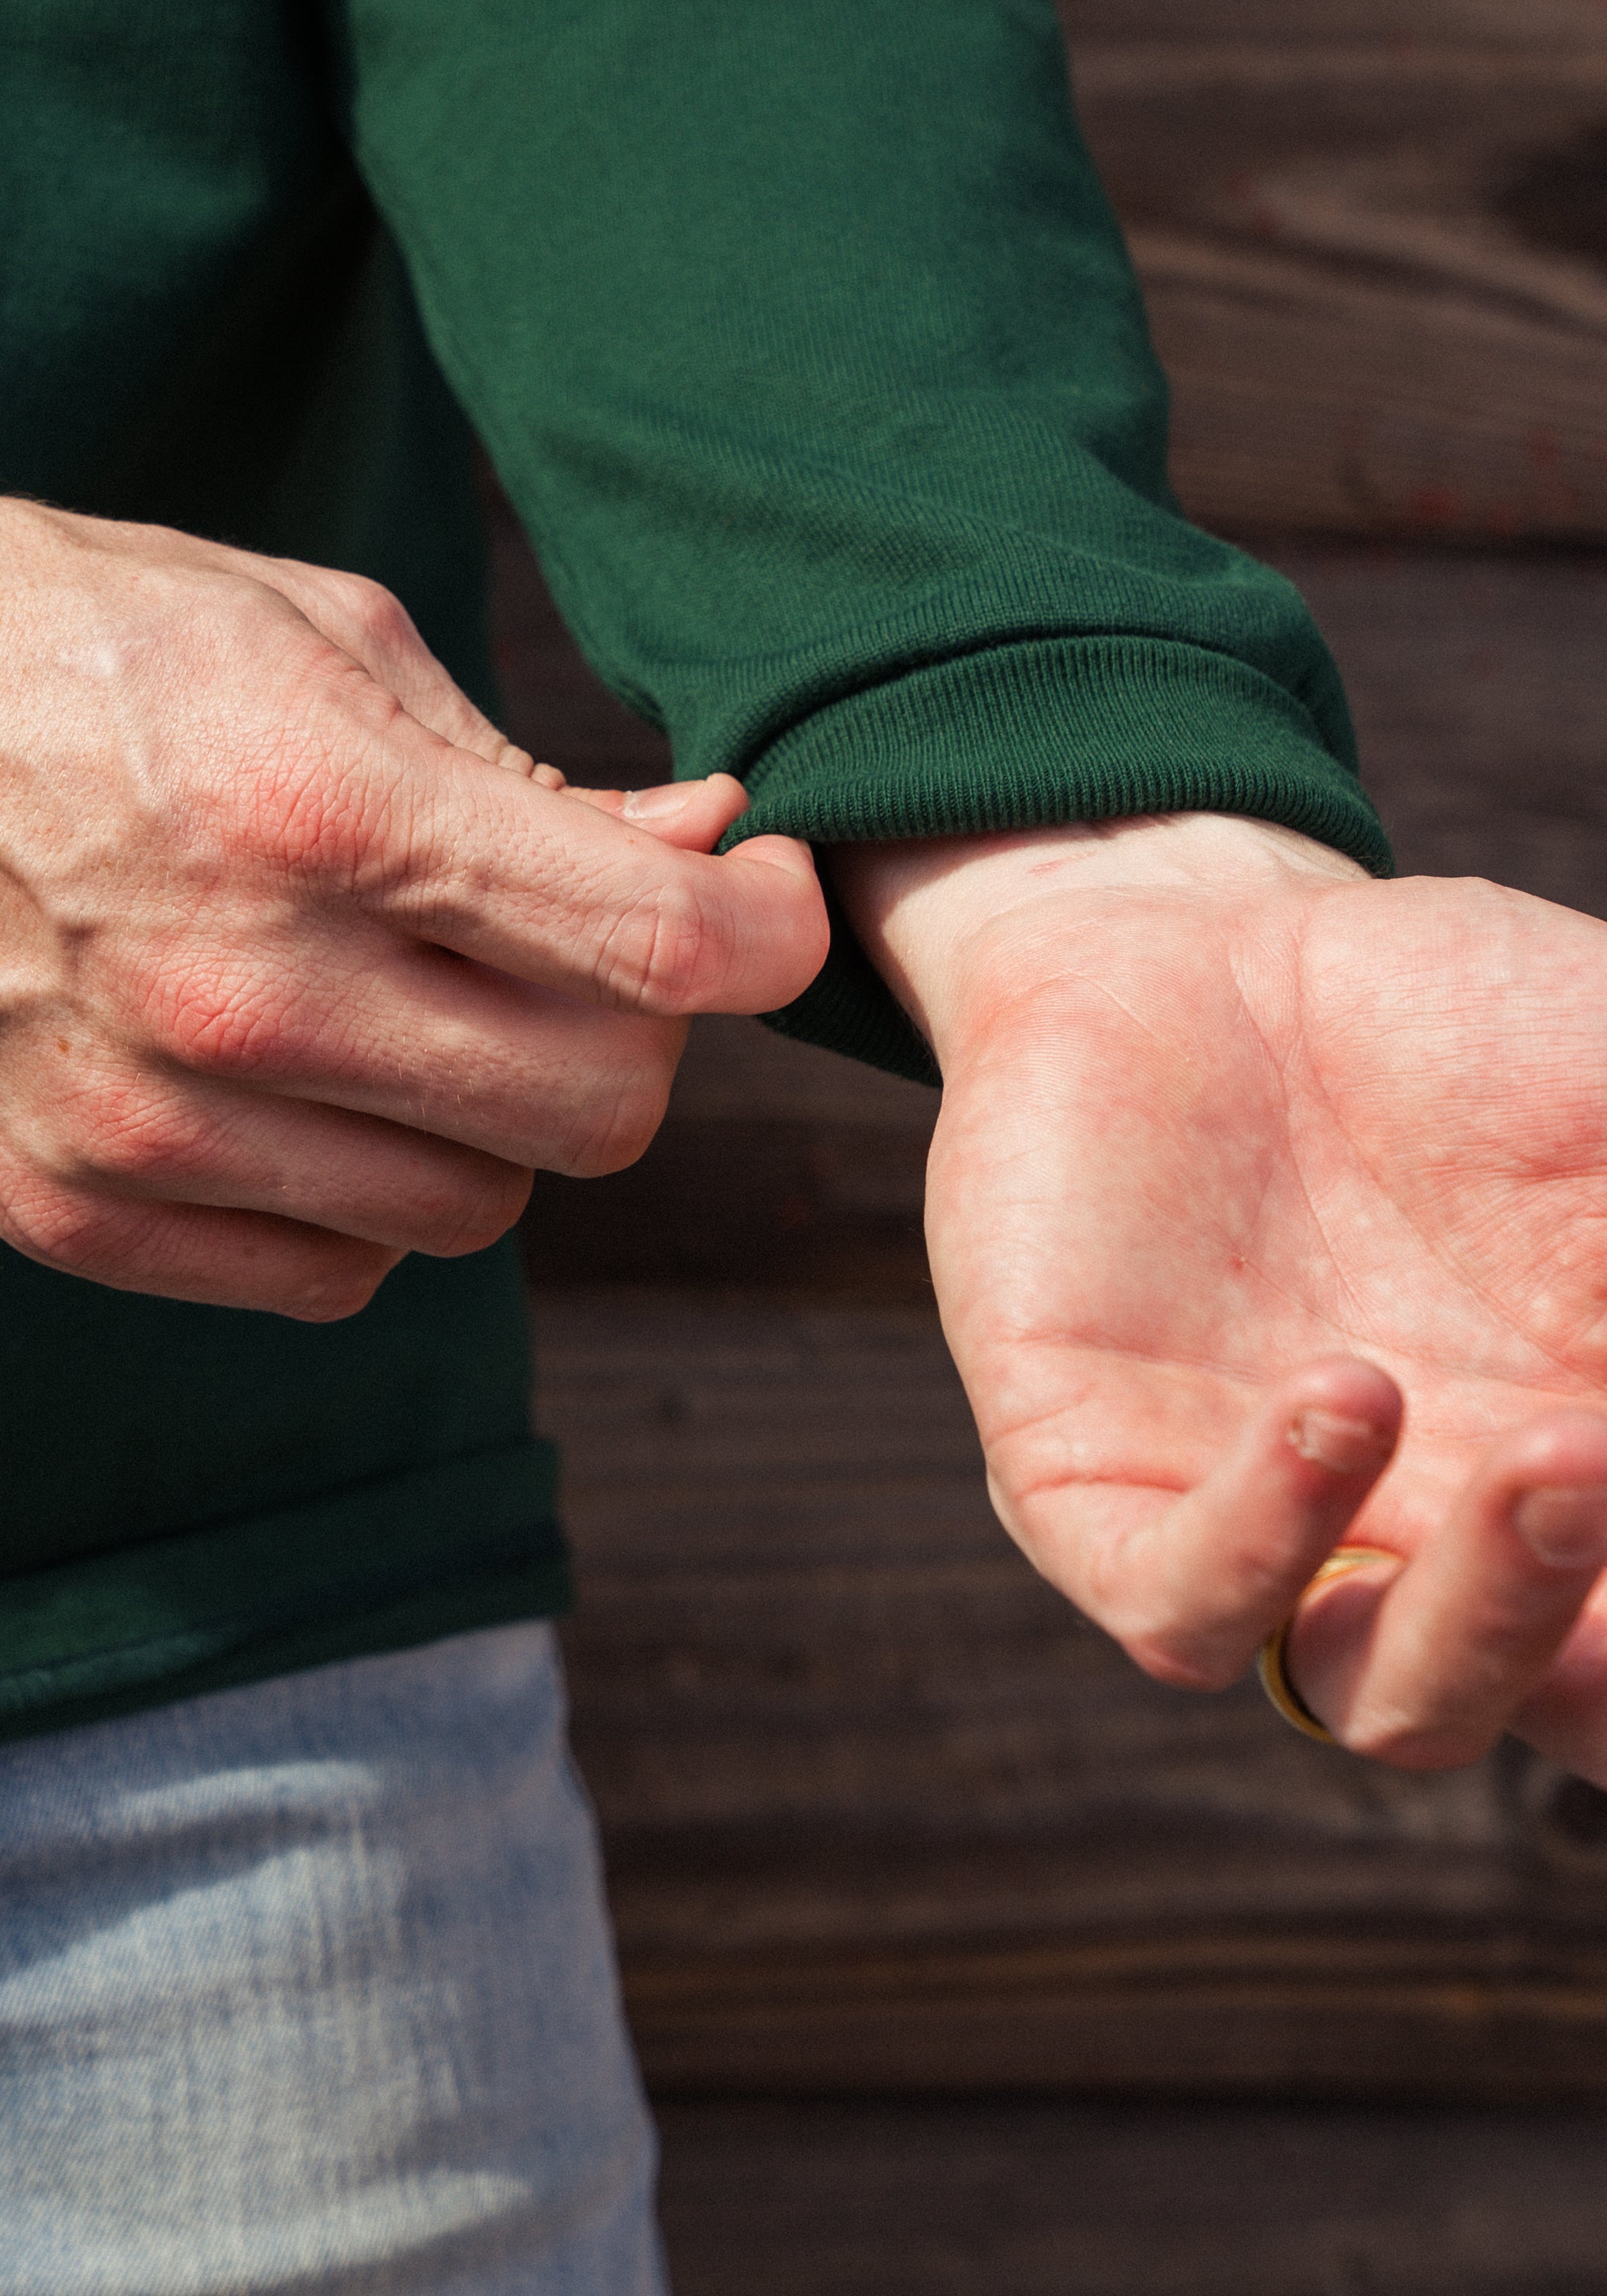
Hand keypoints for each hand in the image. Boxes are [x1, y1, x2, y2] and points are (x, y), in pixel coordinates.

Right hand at [0, 445, 828, 1317]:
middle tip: (580, 953)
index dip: (768, 931)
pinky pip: (332, 1275)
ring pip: (475, 1214)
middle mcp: (242, 993)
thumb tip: (706, 852)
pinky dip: (360, 1194)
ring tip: (404, 1001)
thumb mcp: (322, 632)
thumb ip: (527, 777)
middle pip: (599, 1116)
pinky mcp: (67, 1213)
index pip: (658, 951)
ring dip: (486, 1117)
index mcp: (324, 810)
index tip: (763, 899)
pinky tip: (303, 1082)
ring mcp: (146, 1127)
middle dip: (633, 1033)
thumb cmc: (74, 632)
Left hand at [836, 815, 1606, 1780]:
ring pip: (1391, 1700)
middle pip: (1577, 1711)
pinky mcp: (1091, 1487)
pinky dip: (1269, 1536)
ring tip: (1551, 1458)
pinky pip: (1181, 1600)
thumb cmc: (1453, 1023)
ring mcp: (1282, 1532)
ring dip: (1493, 1618)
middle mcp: (1450, 1547)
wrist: (1205, 936)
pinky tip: (1344, 1399)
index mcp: (1591, 1485)